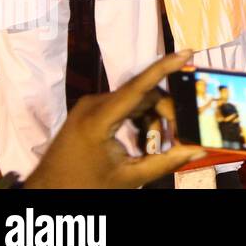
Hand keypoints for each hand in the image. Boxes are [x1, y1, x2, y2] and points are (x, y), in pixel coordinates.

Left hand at [25, 51, 205, 188]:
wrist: (47, 193)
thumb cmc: (84, 186)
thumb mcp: (128, 178)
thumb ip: (165, 162)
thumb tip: (198, 151)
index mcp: (99, 118)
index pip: (139, 86)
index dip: (165, 67)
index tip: (188, 52)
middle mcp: (94, 104)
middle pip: (143, 97)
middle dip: (164, 116)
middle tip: (177, 139)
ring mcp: (90, 107)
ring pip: (136, 103)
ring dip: (151, 122)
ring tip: (155, 149)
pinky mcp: (89, 113)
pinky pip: (123, 109)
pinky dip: (138, 123)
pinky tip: (143, 144)